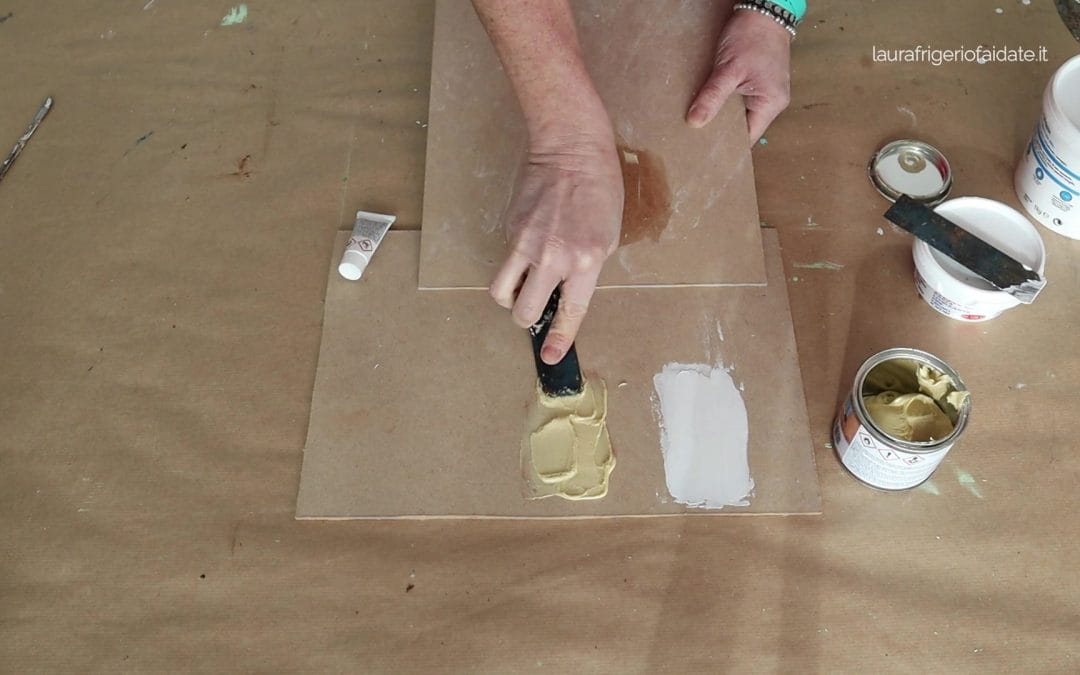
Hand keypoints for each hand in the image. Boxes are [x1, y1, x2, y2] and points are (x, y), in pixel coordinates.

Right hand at [489, 132, 623, 364]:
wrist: (571, 149)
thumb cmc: (600, 188)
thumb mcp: (608, 235)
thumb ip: (586, 267)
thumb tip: (564, 288)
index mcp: (586, 261)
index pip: (570, 311)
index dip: (559, 338)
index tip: (552, 357)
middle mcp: (553, 257)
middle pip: (524, 311)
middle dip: (527, 318)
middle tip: (534, 308)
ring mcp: (527, 243)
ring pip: (502, 292)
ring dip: (510, 298)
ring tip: (522, 287)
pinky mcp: (510, 229)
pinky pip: (506, 260)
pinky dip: (514, 263)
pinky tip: (530, 243)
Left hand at [686, 9, 791, 142]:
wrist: (764, 9)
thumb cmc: (752, 36)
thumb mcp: (729, 69)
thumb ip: (712, 96)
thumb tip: (695, 122)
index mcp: (770, 105)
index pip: (747, 138)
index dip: (727, 145)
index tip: (703, 150)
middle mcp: (771, 102)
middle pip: (743, 127)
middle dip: (721, 130)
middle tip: (695, 137)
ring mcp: (765, 91)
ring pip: (739, 112)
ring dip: (721, 113)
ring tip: (699, 120)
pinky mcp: (757, 81)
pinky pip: (739, 98)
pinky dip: (725, 100)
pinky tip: (709, 101)